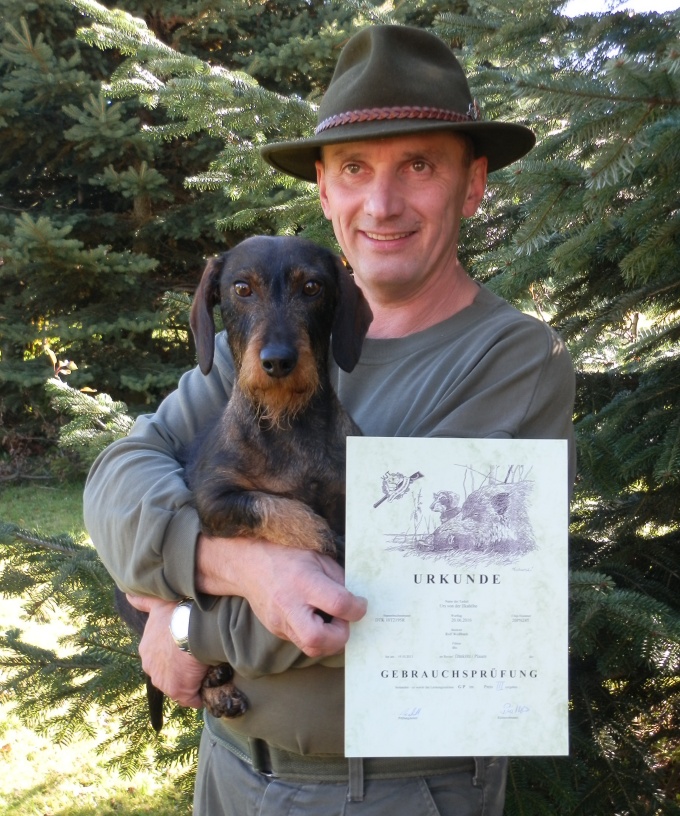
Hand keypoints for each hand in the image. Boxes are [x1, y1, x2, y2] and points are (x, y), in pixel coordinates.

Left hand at [126, 594, 208, 708]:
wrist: (192, 627)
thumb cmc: (177, 613)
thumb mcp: (158, 603)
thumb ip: (143, 601)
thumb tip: (128, 594)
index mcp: (146, 649)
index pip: (159, 657)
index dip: (173, 654)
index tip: (185, 647)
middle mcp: (149, 667)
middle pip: (167, 673)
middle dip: (179, 669)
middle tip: (195, 658)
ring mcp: (162, 681)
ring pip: (179, 686)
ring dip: (191, 681)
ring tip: (205, 669)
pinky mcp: (178, 691)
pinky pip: (192, 698)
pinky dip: (200, 694)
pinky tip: (209, 683)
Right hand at [196, 535, 367, 657]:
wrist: (249, 564)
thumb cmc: (287, 555)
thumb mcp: (318, 557)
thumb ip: (338, 579)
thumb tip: (356, 600)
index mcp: (304, 581)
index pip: (338, 604)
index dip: (357, 608)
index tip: (360, 604)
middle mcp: (289, 605)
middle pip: (318, 639)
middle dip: (340, 636)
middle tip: (343, 620)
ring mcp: (280, 622)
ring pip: (310, 648)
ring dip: (328, 639)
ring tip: (330, 620)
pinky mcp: (276, 630)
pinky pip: (301, 641)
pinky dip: (315, 635)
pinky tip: (315, 619)